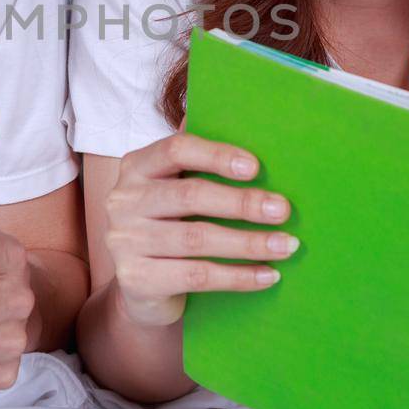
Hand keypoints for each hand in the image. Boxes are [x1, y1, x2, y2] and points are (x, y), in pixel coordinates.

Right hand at [104, 132, 294, 328]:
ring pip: (198, 239)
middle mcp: (123, 200)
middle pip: (190, 195)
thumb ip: (196, 160)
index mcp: (136, 167)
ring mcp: (125, 241)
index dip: (216, 155)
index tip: (255, 167)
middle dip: (243, 203)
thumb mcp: (173, 189)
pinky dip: (238, 277)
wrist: (140, 287)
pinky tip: (267, 275)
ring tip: (285, 245)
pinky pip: (197, 276)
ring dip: (249, 243)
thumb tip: (244, 122)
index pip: (176, 150)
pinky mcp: (136, 279)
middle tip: (283, 210)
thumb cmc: (167, 227)